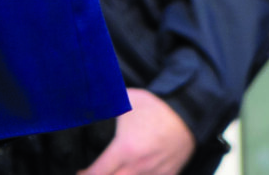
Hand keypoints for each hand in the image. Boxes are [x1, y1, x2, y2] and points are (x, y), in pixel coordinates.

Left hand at [78, 88, 197, 174]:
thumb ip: (105, 103)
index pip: (97, 172)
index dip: (85, 174)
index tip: (79, 171)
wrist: (189, 114)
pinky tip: (132, 173)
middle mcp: (138, 167)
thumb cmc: (157, 107)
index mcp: (125, 150)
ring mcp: (153, 174)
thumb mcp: (126, 100)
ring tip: (112, 172)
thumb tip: (86, 100)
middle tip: (93, 173)